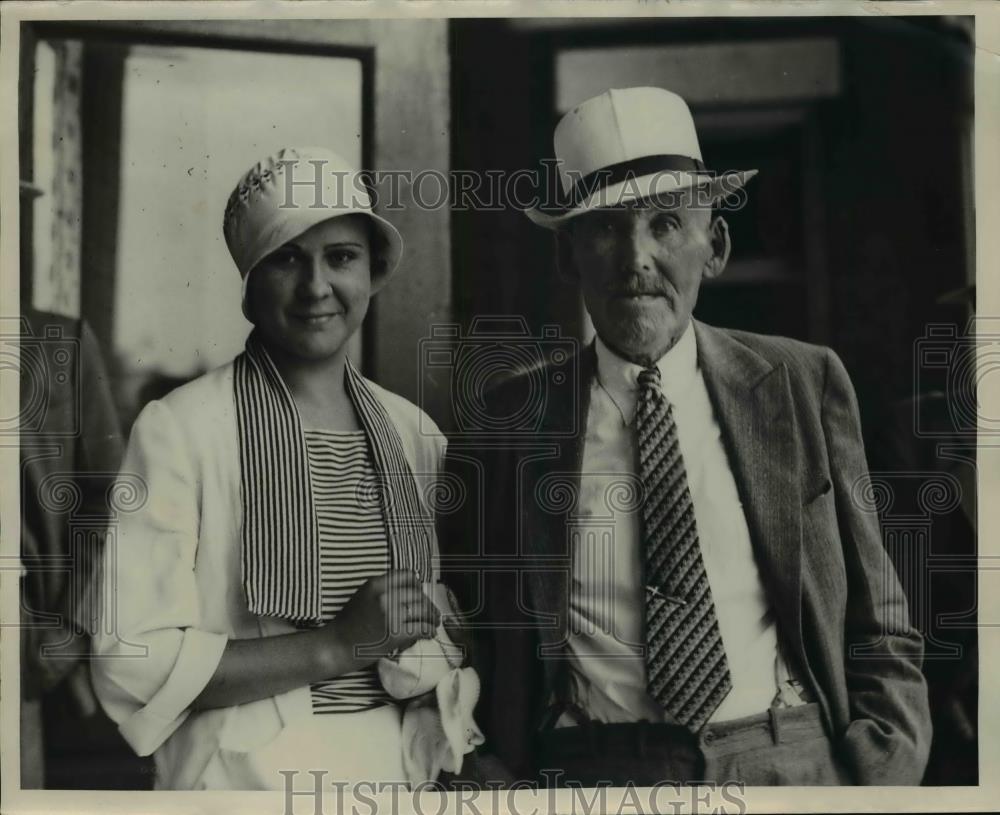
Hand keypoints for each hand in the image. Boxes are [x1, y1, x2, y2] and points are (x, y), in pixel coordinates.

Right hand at [321, 570, 439, 670]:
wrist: (336, 646)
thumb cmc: (349, 623)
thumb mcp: (363, 596)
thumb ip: (384, 589)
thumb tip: (410, 590)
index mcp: (376, 584)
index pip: (408, 576)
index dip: (417, 586)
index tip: (419, 595)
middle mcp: (384, 596)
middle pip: (418, 594)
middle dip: (427, 604)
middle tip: (431, 612)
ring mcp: (390, 615)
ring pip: (423, 610)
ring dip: (432, 617)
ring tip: (434, 622)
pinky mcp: (395, 634)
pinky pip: (421, 628)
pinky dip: (429, 630)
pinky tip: (430, 633)